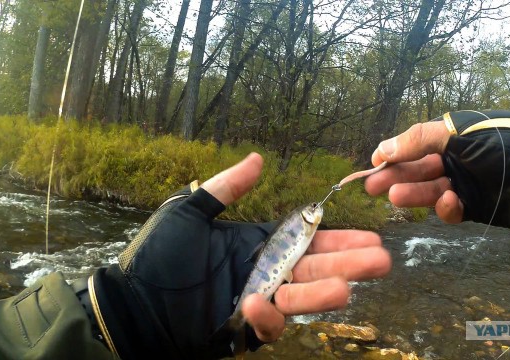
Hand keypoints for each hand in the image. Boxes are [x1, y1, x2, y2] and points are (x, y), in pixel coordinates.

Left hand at [87, 153, 390, 359]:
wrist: (129, 303)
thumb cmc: (156, 257)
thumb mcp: (189, 213)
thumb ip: (227, 187)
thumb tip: (258, 158)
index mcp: (258, 244)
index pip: (307, 239)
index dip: (338, 238)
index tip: (369, 236)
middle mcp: (264, 272)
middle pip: (315, 269)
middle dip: (349, 265)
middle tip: (380, 261)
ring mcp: (255, 302)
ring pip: (301, 300)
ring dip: (321, 295)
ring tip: (344, 288)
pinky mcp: (242, 330)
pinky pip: (265, 326)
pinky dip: (264, 317)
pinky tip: (254, 303)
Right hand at [366, 110, 509, 231]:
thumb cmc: (506, 145)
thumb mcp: (460, 134)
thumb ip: (420, 139)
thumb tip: (382, 148)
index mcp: (452, 135)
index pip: (414, 144)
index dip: (393, 153)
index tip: (374, 163)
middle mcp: (455, 158)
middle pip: (416, 169)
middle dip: (395, 176)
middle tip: (372, 186)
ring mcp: (464, 183)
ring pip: (429, 190)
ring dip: (413, 193)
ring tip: (395, 197)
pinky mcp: (473, 207)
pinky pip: (450, 209)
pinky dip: (446, 208)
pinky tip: (450, 202)